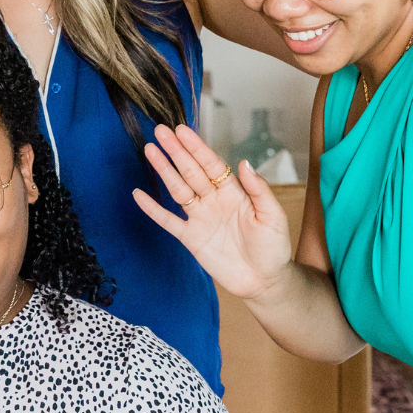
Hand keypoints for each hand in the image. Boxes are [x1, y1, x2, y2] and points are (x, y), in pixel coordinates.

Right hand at [132, 124, 292, 302]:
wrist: (265, 282)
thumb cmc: (273, 248)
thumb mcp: (273, 216)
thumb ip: (259, 190)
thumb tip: (244, 163)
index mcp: (233, 192)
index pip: (211, 164)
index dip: (196, 147)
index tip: (181, 131)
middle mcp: (213, 200)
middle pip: (190, 171)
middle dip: (175, 151)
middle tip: (160, 131)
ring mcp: (200, 218)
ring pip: (177, 189)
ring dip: (163, 170)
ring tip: (150, 150)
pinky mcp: (190, 238)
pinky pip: (168, 221)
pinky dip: (153, 208)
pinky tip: (139, 194)